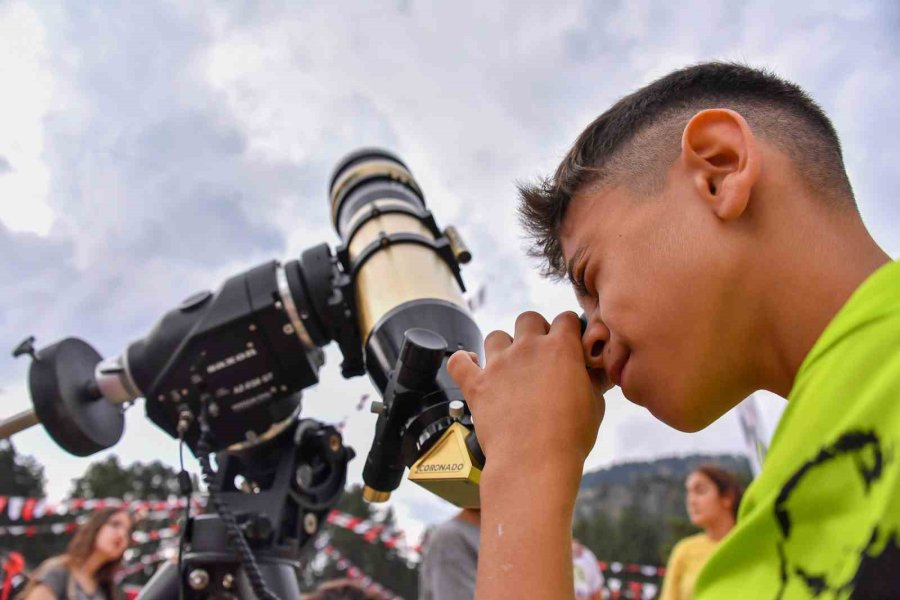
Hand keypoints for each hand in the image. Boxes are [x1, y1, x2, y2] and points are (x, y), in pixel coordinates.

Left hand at [448, 310, 605, 470]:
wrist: (534, 462)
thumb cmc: (569, 438)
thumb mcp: (596, 405)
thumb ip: (593, 380)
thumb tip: (595, 371)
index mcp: (561, 348)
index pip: (565, 319)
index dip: (569, 329)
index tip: (570, 342)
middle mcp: (528, 349)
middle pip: (528, 319)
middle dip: (535, 331)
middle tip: (540, 355)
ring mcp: (499, 364)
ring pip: (496, 336)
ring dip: (503, 347)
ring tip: (509, 366)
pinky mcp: (477, 384)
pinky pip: (459, 362)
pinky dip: (463, 362)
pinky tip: (470, 365)